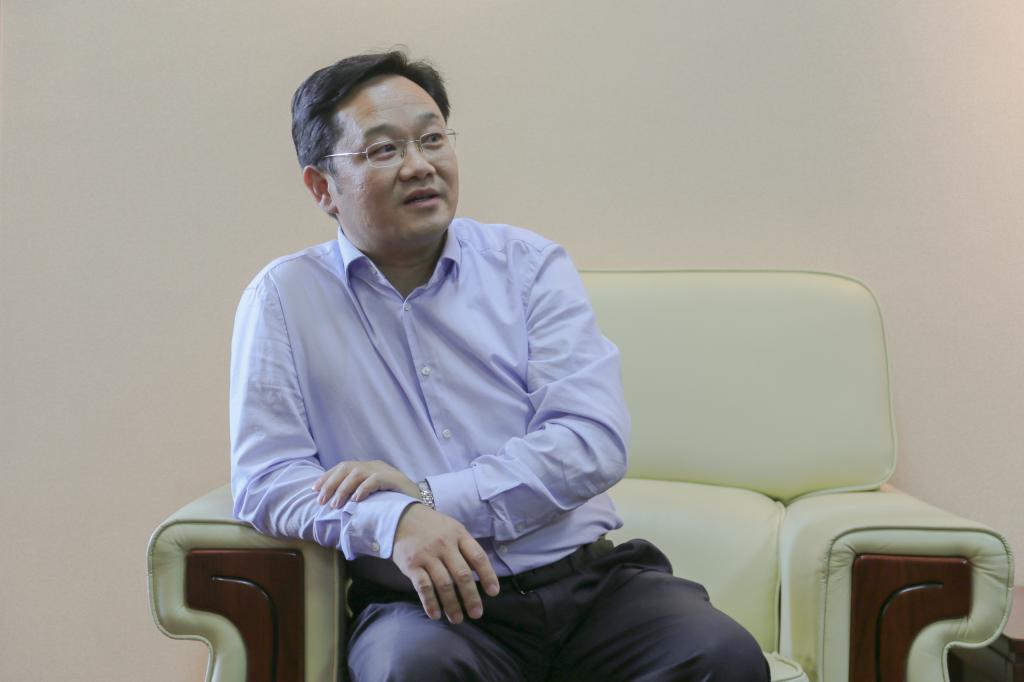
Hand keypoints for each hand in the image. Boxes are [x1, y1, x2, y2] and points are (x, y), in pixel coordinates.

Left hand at [312, 460, 418, 507]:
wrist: (420, 502)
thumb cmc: (393, 502)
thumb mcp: (372, 496)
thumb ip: (356, 495)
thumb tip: (333, 504)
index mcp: (367, 467)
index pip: (343, 467)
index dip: (327, 477)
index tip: (314, 489)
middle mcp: (374, 465)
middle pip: (346, 468)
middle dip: (331, 484)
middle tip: (322, 501)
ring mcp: (384, 470)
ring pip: (357, 473)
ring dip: (343, 489)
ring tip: (336, 505)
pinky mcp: (394, 478)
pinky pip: (375, 480)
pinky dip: (363, 488)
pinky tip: (356, 499)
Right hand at [392, 504, 499, 623]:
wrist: (402, 518)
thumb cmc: (433, 527)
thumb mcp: (453, 529)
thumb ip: (465, 548)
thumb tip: (481, 573)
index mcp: (459, 535)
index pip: (478, 557)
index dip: (488, 575)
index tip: (493, 592)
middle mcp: (445, 544)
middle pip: (462, 574)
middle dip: (471, 596)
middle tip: (476, 613)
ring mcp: (427, 555)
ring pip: (444, 584)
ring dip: (452, 604)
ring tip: (457, 619)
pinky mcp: (412, 564)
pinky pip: (423, 586)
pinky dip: (430, 602)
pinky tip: (436, 614)